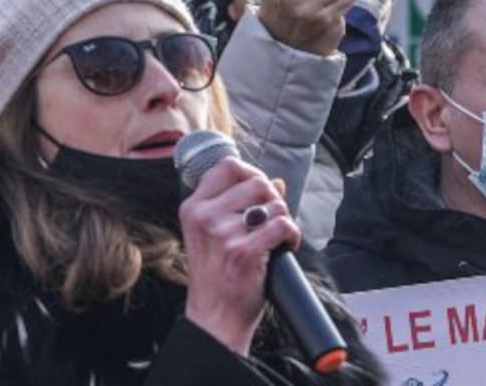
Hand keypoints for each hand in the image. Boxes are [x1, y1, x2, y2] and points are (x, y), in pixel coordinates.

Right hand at [181, 158, 300, 355]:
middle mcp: (204, 217)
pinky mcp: (244, 252)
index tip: (260, 190)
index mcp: (192, 208)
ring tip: (278, 235)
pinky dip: (292, 235)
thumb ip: (237, 205)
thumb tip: (277, 182)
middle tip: (272, 218)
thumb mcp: (212, 235)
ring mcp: (223, 234)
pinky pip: (282, 225)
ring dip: (284, 217)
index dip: (252, 172)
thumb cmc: (216, 276)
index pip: (228, 166)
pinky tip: (287, 246)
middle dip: (273, 197)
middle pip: (256, 181)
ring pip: (274, 203)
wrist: (214, 318)